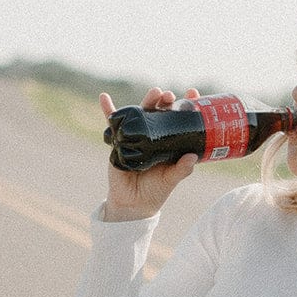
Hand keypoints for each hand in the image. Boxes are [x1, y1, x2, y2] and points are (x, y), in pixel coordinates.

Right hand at [100, 86, 200, 220]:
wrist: (133, 204)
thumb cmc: (155, 190)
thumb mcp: (171, 180)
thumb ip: (182, 169)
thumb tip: (192, 157)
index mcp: (168, 141)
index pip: (178, 119)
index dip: (185, 105)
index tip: (192, 93)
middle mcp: (153, 134)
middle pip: (159, 111)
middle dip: (165, 100)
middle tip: (170, 95)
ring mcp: (135, 135)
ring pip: (140, 113)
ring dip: (147, 100)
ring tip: (154, 92)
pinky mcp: (118, 140)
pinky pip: (112, 123)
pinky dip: (108, 110)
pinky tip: (104, 97)